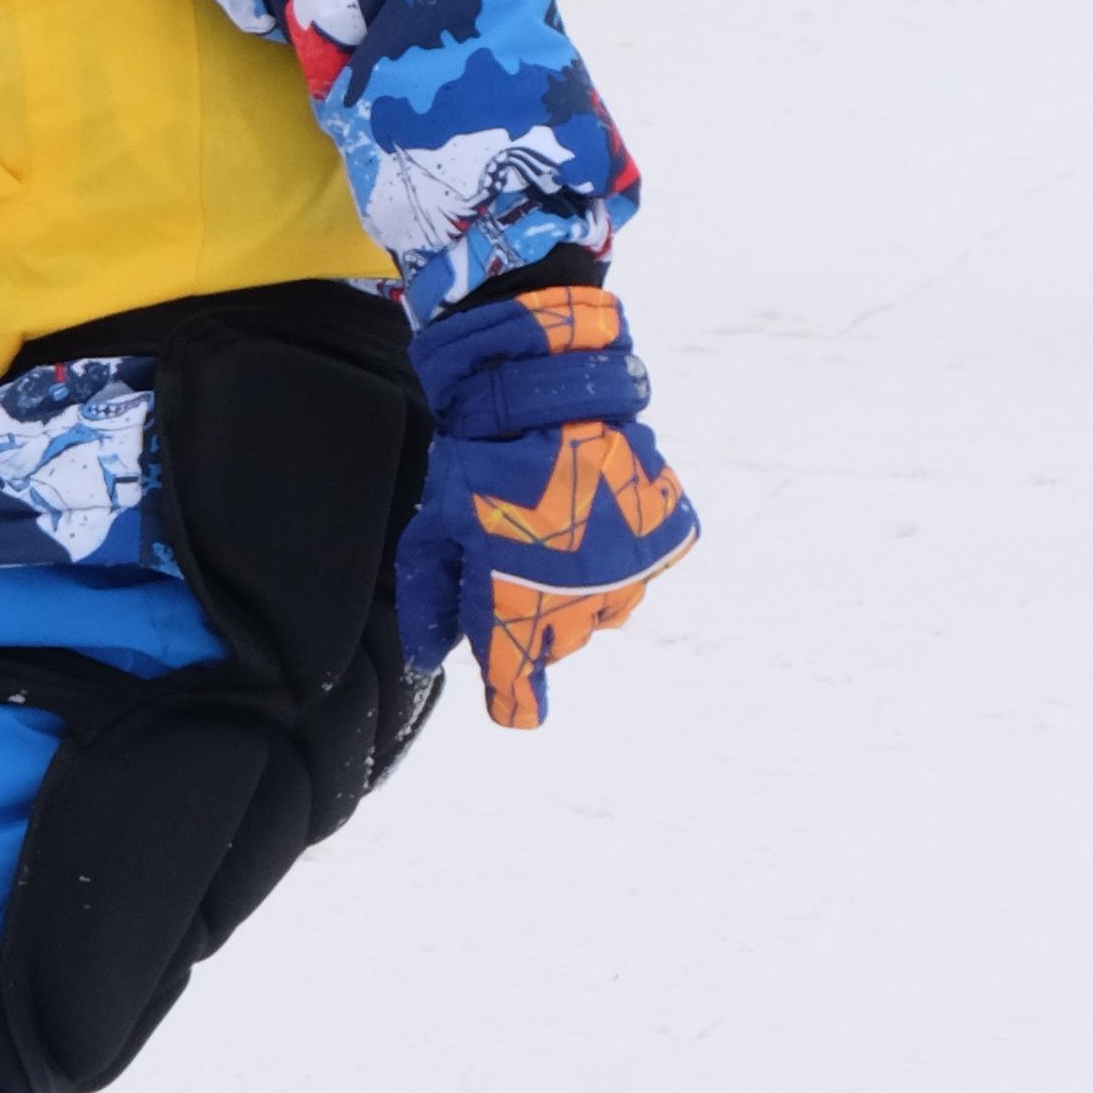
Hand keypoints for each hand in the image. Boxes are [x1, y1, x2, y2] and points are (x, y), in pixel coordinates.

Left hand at [393, 279, 698, 731]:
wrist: (551, 392)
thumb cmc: (481, 462)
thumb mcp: (436, 526)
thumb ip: (431, 598)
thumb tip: (426, 654)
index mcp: (520, 617)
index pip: (519, 698)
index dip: (512, 699)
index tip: (508, 699)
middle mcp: (582, 612)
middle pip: (557, 642)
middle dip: (536, 619)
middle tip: (516, 561)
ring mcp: (630, 577)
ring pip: (602, 608)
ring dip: (580, 587)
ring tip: (556, 528)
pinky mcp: (665, 540)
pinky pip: (640, 565)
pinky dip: (620, 547)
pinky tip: (596, 507)